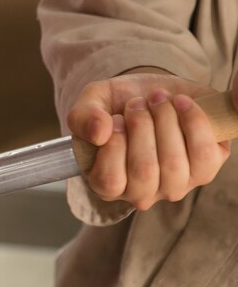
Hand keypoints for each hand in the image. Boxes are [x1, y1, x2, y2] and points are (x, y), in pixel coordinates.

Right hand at [67, 71, 230, 209]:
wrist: (152, 93)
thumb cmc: (117, 105)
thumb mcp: (91, 103)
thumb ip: (83, 117)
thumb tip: (99, 132)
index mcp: (108, 184)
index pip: (110, 180)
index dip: (114, 144)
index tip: (116, 117)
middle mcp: (142, 192)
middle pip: (144, 171)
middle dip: (141, 126)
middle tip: (137, 102)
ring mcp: (176, 185)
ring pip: (173, 164)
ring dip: (166, 121)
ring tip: (158, 99)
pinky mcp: (205, 169)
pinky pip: (204, 154)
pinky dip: (193, 121)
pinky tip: (181, 102)